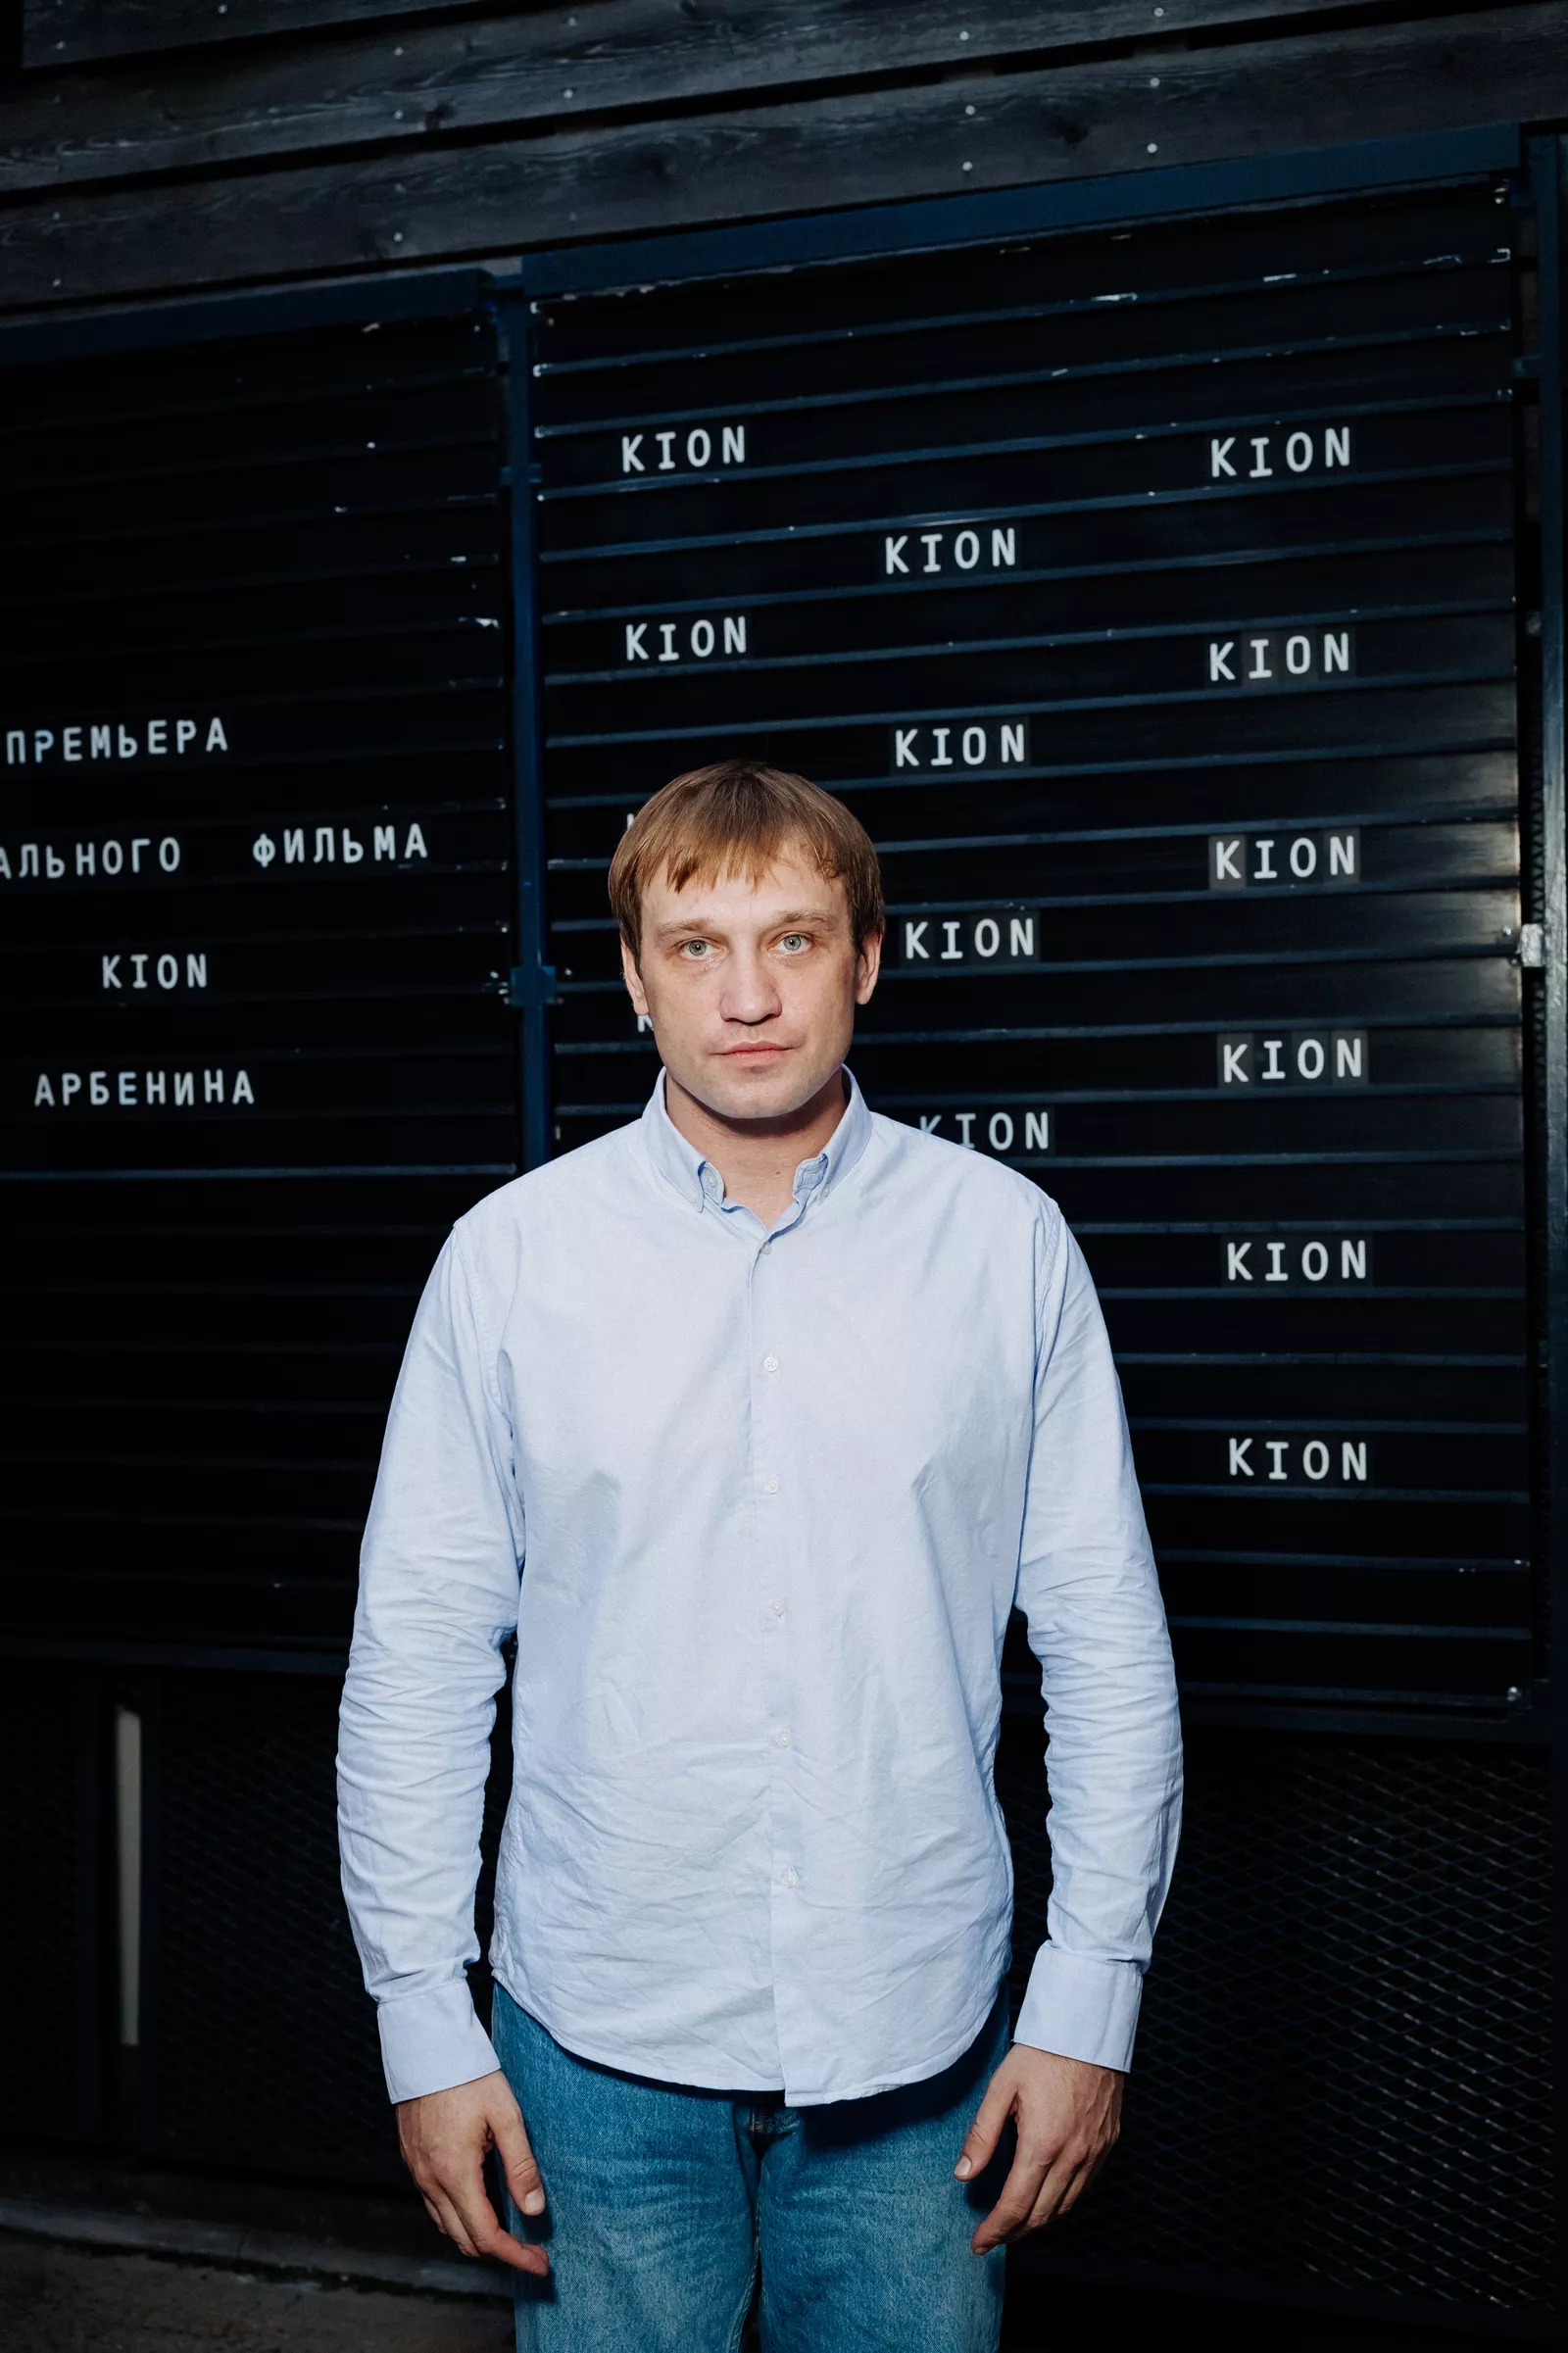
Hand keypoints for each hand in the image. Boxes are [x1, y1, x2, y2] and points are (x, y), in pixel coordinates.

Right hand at [396, 2070, 549, 2274]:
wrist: (426, 2045)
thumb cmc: (469, 2074)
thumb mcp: (505, 2115)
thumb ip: (521, 2165)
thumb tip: (535, 2210)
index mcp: (455, 2173)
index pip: (486, 2236)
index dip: (515, 2256)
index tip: (541, 2264)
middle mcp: (431, 2181)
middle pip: (465, 2239)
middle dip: (500, 2253)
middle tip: (532, 2252)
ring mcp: (418, 2172)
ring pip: (447, 2225)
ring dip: (477, 2237)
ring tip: (510, 2234)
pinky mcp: (414, 2160)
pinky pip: (435, 2205)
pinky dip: (459, 2217)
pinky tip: (480, 2205)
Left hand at [955, 2043, 1122, 2251]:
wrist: (1088, 2031)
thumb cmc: (1042, 2054)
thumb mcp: (1002, 2088)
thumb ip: (982, 2135)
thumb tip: (963, 2175)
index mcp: (1043, 2144)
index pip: (1016, 2205)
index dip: (995, 2230)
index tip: (978, 2244)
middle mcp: (1073, 2156)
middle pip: (1042, 2215)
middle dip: (1014, 2233)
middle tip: (991, 2238)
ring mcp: (1094, 2153)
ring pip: (1065, 2207)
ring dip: (1038, 2222)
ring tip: (1014, 2224)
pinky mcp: (1107, 2146)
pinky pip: (1084, 2188)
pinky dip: (1062, 2203)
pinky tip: (1046, 2198)